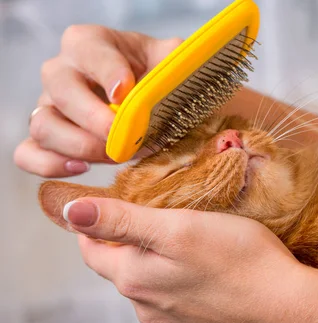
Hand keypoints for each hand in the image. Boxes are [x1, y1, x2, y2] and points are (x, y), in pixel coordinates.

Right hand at [14, 25, 182, 176]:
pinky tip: (83, 168)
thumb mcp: (170, 63)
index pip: (90, 51)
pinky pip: (28, 153)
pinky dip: (50, 164)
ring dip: (80, 146)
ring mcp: (50, 105)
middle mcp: (63, 70)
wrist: (151, 103)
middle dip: (95, 119)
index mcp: (91, 43)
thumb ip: (174, 65)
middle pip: (61, 90)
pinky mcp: (47, 138)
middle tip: (125, 139)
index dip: (107, 72)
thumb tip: (174, 80)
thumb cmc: (157, 78)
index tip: (125, 93)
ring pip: (43, 124)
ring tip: (115, 156)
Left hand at [62, 197, 309, 322]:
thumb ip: (121, 220)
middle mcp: (148, 310)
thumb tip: (72, 213)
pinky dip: (187, 288)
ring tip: (192, 247)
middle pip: (125, 270)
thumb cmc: (240, 259)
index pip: (92, 251)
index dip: (98, 225)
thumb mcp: (178, 227)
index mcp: (134, 280)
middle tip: (164, 219)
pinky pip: (181, 306)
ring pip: (155, 289)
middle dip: (135, 244)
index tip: (117, 205)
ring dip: (163, 268)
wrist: (290, 306)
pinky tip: (211, 277)